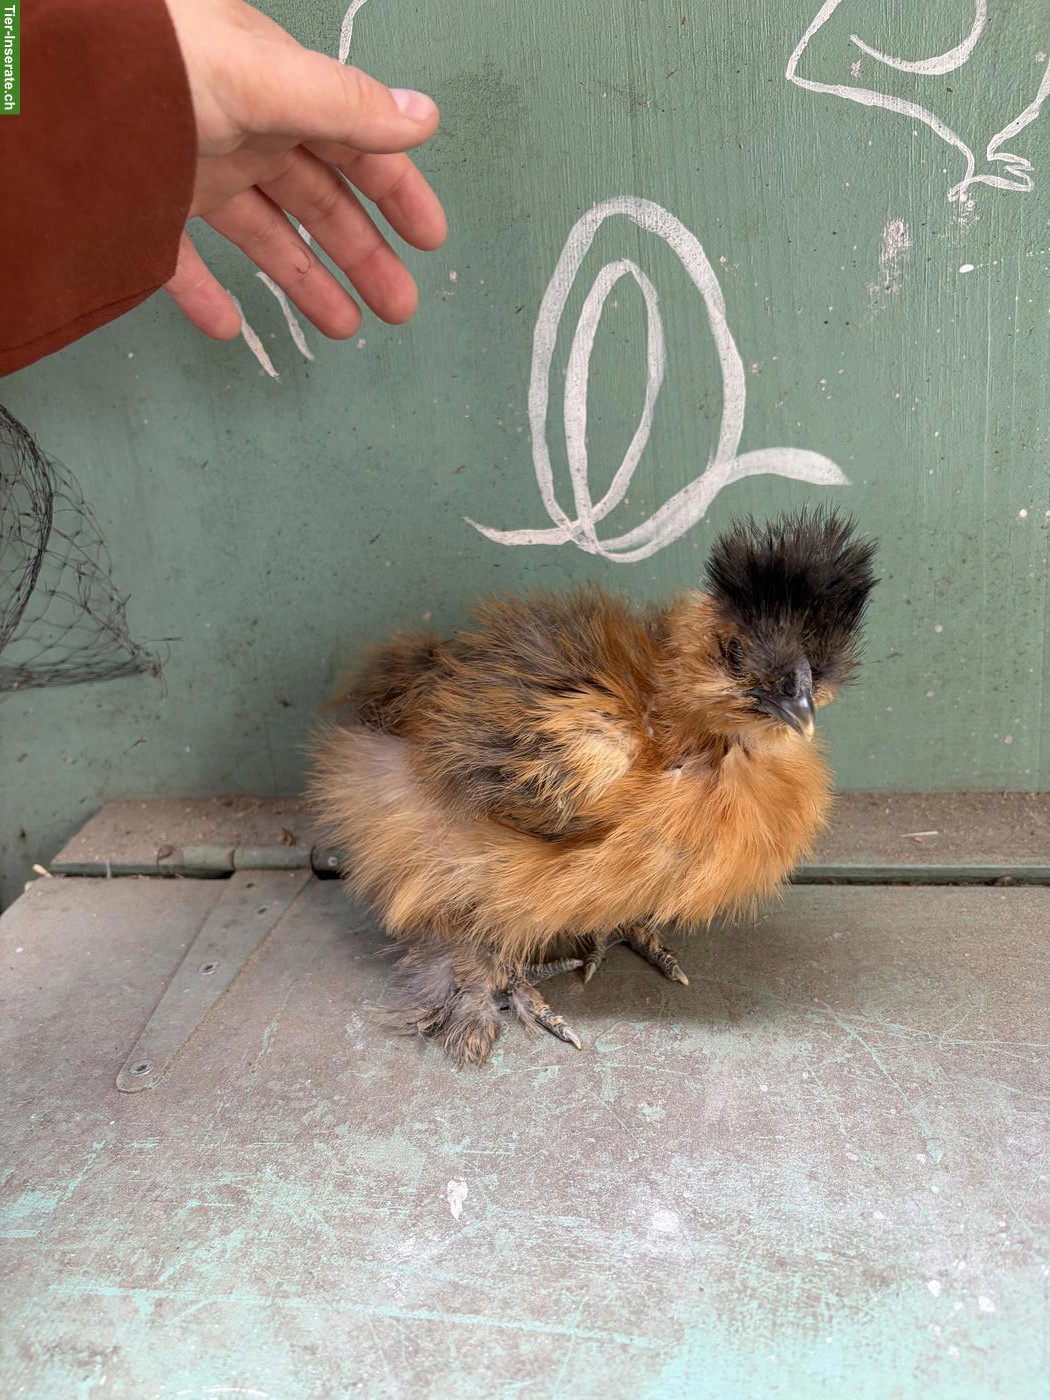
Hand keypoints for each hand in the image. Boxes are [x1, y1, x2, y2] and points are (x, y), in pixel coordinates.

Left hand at [163, 0, 445, 340]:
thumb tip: (422, 119)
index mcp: (274, 91)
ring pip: (264, 235)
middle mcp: (239, 128)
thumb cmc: (149, 59)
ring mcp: (192, 169)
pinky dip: (209, 297)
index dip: (396, 192)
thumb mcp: (260, 78)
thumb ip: (343, 105)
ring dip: (306, 281)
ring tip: (341, 327)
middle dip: (364, 254)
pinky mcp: (145, 208)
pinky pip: (184, 263)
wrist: (42, 81)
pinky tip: (231, 329)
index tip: (430, 240)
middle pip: (318, 200)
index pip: (353, 146)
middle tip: (398, 305)